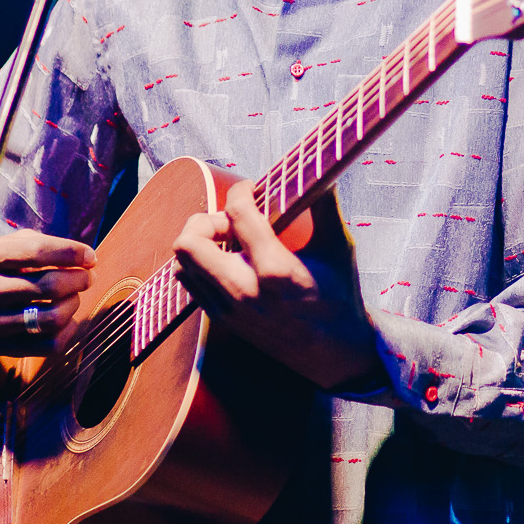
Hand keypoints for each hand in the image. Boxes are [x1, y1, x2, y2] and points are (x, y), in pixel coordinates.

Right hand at [0, 231, 93, 354]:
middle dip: (78, 280)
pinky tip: (67, 320)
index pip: (37, 252)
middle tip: (86, 277)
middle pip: (47, 287)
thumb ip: (33, 244)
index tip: (89, 256)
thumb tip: (79, 255)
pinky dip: (65, 333)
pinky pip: (44, 346)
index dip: (71, 253)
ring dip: (72, 306)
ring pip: (48, 318)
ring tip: (74, 297)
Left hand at [171, 181, 382, 390]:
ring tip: (229, 241)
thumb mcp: (340, 248)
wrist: (335, 353)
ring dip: (200, 242)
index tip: (252, 188)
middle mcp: (245, 291)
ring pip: (182, 262)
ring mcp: (229, 309)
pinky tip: (228, 260)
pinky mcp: (223, 320)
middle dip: (207, 219)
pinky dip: (200, 263)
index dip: (241, 191)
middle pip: (189, 241)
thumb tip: (321, 170)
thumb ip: (326, 206)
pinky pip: (189, 282)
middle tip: (232, 221)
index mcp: (275, 270)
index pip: (237, 213)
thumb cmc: (340, 298)